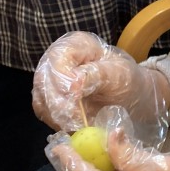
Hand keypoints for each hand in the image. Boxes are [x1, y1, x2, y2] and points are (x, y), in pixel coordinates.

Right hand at [32, 32, 169, 142]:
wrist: (127, 94)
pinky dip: (57, 121)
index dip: (64, 83)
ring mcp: (49, 78)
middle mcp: (56, 59)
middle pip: (44, 82)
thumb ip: (95, 75)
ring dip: (58, 117)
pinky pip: (44, 112)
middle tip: (79, 122)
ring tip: (80, 125)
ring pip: (41, 99)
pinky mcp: (48, 98)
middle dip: (60, 105)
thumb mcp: (117, 74)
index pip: (57, 61)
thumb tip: (73, 84)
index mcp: (75, 45)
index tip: (77, 101)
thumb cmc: (125, 79)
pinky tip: (74, 125)